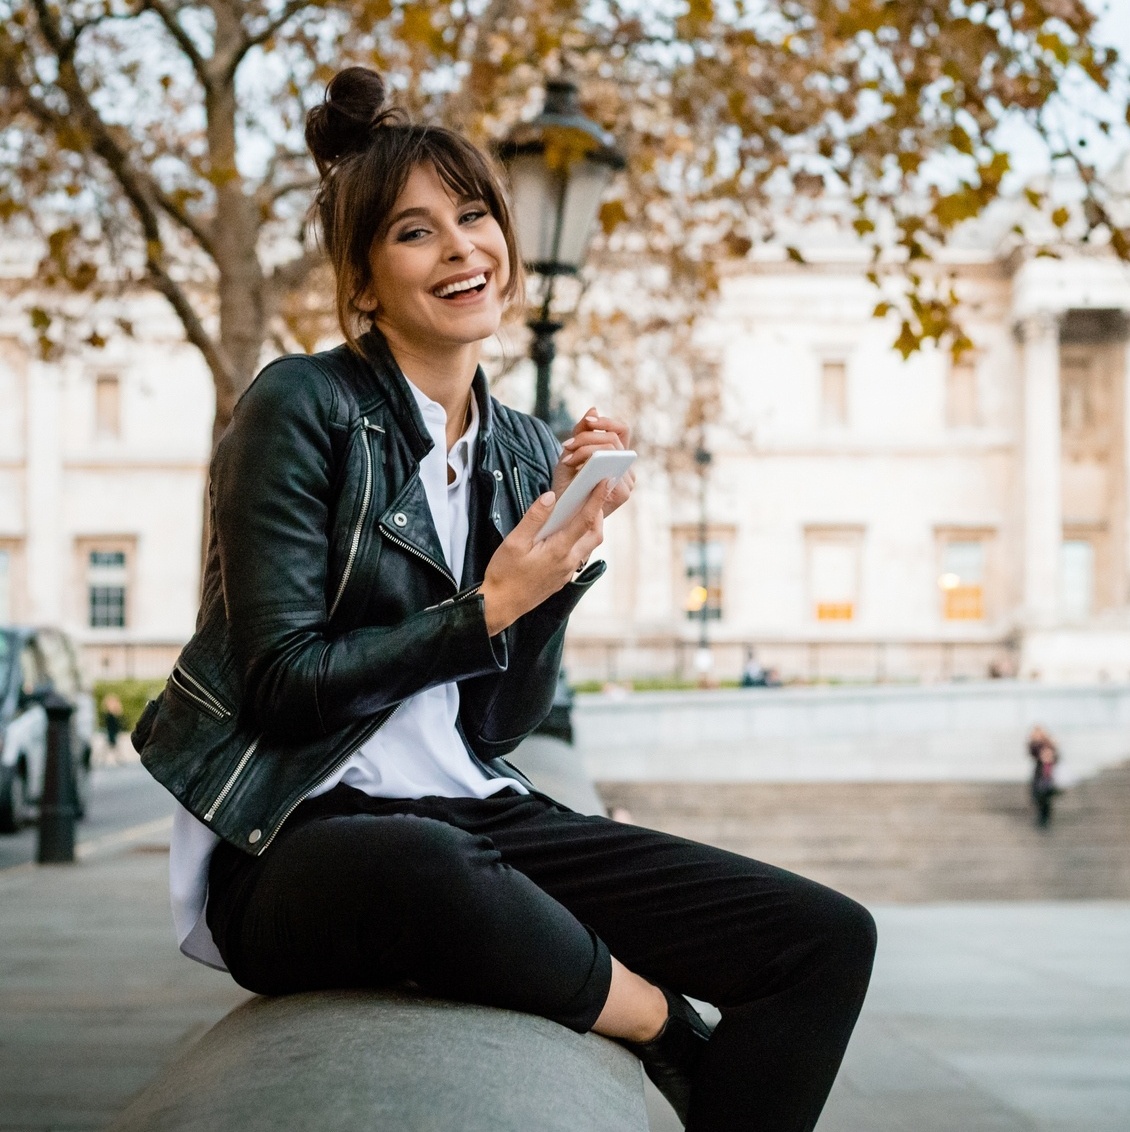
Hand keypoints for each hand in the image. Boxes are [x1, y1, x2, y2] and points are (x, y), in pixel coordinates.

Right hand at [480, 479, 610, 634]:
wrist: (500, 605)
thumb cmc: (504, 574)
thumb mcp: (514, 542)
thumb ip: (534, 518)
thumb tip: (550, 497)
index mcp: (559, 551)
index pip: (585, 520)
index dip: (596, 499)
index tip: (604, 482)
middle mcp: (568, 562)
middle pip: (595, 534)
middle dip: (598, 513)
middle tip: (592, 496)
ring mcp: (567, 572)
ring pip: (588, 546)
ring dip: (590, 528)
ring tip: (580, 511)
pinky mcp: (562, 578)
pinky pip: (579, 555)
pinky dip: (579, 540)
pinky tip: (566, 533)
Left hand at [553, 407, 635, 518]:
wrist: (561, 515)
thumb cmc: (567, 485)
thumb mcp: (570, 453)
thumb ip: (581, 432)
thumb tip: (593, 408)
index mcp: (618, 457)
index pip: (622, 430)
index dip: (607, 421)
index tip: (588, 421)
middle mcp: (627, 468)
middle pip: (613, 439)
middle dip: (587, 438)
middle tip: (566, 445)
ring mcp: (627, 482)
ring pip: (612, 450)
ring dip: (585, 448)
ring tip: (566, 456)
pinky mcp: (623, 494)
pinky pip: (610, 470)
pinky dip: (589, 462)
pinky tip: (571, 465)